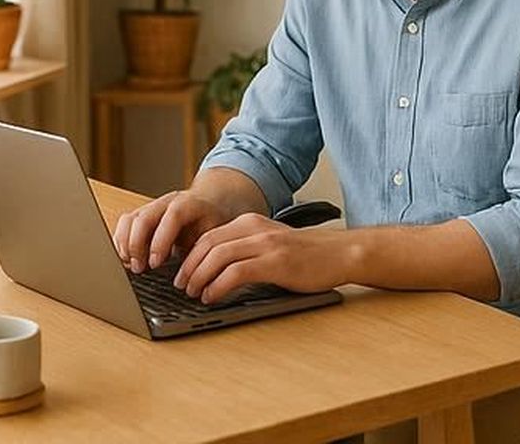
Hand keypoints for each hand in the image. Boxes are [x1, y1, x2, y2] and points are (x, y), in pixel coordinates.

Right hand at [111, 188, 236, 273]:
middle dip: (137, 245)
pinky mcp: (142, 214)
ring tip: (129, 264)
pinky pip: (125, 224)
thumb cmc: (210, 224)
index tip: (154, 263)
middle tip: (138, 268)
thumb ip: (201, 252)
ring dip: (126, 243)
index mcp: (188, 204)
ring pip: (130, 219)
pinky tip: (125, 257)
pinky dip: (121, 241)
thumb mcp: (213, 237)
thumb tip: (192, 277)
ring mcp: (152, 207)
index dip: (161, 240)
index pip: (171, 217)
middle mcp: (166, 202)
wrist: (207, 204)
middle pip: (144, 216)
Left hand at [174, 213, 349, 303]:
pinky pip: (237, 272)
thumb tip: (217, 269)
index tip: (182, 272)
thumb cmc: (306, 255)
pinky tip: (212, 296)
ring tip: (193, 293)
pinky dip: (218, 285)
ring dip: (200, 276)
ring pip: (218, 256)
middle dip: (190, 266)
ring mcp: (264, 244)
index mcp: (249, 223)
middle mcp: (253, 228)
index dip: (191, 255)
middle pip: (208, 243)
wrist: (339, 253)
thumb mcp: (270, 243)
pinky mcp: (275, 262)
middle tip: (181, 285)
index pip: (209, 235)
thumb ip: (246, 249)